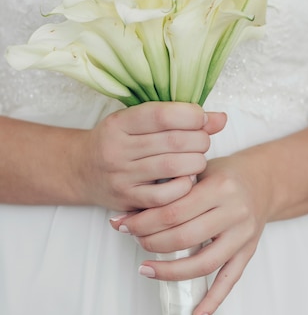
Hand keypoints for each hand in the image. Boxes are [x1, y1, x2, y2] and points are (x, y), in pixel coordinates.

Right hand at [77, 101, 225, 209]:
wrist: (80, 171)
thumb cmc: (117, 142)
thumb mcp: (137, 122)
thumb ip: (177, 118)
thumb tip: (221, 119)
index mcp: (119, 123)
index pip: (161, 115)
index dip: (190, 115)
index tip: (201, 119)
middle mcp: (117, 149)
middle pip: (172, 141)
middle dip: (199, 140)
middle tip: (203, 141)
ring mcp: (121, 176)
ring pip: (172, 167)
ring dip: (196, 162)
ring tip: (198, 159)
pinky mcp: (127, 199)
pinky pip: (165, 196)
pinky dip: (184, 186)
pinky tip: (187, 179)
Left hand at [111, 145, 272, 314]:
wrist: (262, 180)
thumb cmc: (223, 174)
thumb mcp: (198, 170)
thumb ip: (171, 189)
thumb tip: (129, 212)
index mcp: (219, 187)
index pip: (173, 210)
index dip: (143, 221)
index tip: (123, 224)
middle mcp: (234, 212)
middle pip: (184, 237)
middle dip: (150, 242)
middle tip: (133, 241)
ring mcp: (243, 235)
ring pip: (203, 263)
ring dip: (170, 271)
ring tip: (146, 269)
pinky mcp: (248, 252)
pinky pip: (229, 280)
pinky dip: (213, 301)